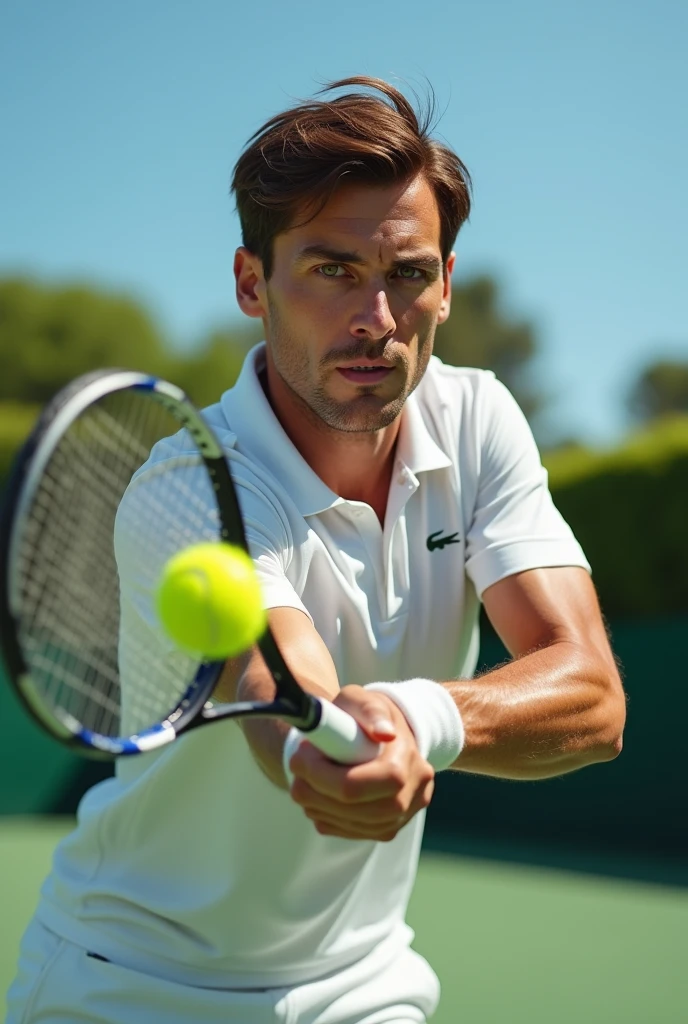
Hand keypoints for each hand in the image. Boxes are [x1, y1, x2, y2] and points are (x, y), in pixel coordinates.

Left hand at [287, 685, 434, 841]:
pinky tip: (316, 795)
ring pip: (356, 825)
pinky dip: (326, 817)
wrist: (384, 735)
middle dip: (320, 792)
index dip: (333, 774)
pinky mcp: (385, 829)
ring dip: (318, 806)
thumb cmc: (368, 716)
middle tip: (295, 770)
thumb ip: (371, 711)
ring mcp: (403, 816)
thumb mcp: (366, 700)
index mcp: (410, 757)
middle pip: (367, 809)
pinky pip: (351, 832)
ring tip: (301, 781)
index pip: (381, 780)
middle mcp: (415, 792)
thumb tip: (383, 732)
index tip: (301, 755)